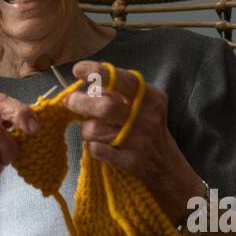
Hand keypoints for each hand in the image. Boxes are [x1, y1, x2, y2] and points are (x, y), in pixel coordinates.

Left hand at [62, 61, 200, 214]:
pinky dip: (93, 146)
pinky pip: (97, 149)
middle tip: (70, 101)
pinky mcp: (131, 161)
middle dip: (81, 103)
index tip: (77, 70)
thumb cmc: (145, 127)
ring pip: (96, 129)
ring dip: (86, 128)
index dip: (97, 73)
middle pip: (105, 107)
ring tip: (92, 129)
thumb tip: (86, 86)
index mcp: (150, 97)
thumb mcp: (141, 104)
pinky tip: (102, 145)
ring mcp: (139, 141)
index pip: (122, 80)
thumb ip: (118, 92)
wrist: (165, 165)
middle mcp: (147, 117)